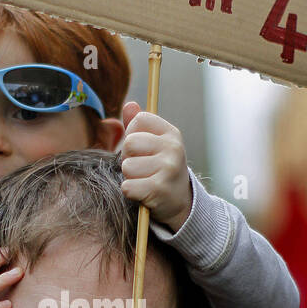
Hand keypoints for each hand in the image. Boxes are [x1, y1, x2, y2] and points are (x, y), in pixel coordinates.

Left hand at [120, 101, 192, 231]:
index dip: (133, 134)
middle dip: (129, 157)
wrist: (180, 202)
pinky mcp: (159, 189)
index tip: (143, 149)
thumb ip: (138, 125)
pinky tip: (144, 193)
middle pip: (129, 143)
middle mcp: (173, 148)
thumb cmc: (161, 169)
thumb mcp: (155, 144)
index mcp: (171, 133)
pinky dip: (130, 192)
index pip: (139, 120)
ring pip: (127, 166)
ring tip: (144, 180)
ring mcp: (168, 168)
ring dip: (130, 177)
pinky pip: (127, 187)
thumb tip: (129, 105)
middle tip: (142, 168)